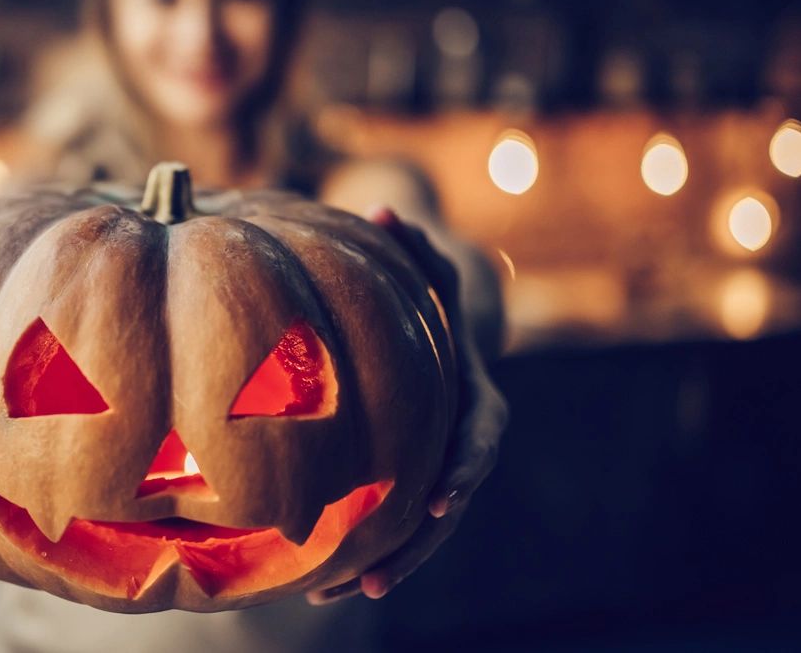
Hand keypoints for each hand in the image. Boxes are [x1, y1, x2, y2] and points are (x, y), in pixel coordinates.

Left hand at [307, 208, 508, 604]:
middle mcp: (463, 441)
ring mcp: (441, 469)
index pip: (480, 438)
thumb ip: (415, 243)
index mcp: (475, 398)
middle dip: (416, 541)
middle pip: (450, 504)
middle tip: (373, 574)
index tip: (438, 495)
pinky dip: (367, 556)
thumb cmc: (430, 299)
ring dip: (386, 563)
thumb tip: (384, 206)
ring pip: (423, 530)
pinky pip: (397, 529)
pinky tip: (320, 586)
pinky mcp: (415, 486)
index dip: (462, 468)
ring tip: (336, 594)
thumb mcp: (429, 270)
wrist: (442, 341)